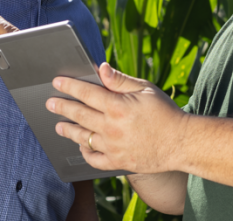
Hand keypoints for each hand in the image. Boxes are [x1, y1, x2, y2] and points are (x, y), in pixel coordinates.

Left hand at [46, 63, 187, 173]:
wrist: (182, 143)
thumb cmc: (166, 113)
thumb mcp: (146, 89)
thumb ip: (121, 80)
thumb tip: (102, 69)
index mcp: (117, 106)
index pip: (86, 93)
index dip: (69, 86)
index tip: (57, 82)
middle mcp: (111, 127)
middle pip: (79, 115)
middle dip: (61, 107)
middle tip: (50, 103)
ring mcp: (113, 147)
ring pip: (82, 138)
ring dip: (68, 130)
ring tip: (59, 126)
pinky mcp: (118, 162)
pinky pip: (93, 159)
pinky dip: (84, 152)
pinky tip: (80, 145)